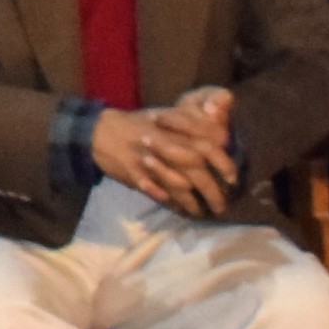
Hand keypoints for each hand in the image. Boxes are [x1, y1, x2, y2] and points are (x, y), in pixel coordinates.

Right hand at [92, 101, 240, 215]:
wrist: (96, 132)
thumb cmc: (135, 124)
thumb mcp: (163, 115)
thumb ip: (190, 122)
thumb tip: (219, 129)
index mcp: (174, 130)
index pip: (206, 147)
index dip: (223, 164)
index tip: (232, 179)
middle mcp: (164, 146)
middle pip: (196, 173)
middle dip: (212, 192)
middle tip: (221, 207)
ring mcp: (149, 163)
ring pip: (178, 187)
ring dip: (192, 203)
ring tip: (202, 213)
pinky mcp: (135, 176)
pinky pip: (158, 193)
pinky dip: (171, 203)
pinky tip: (180, 210)